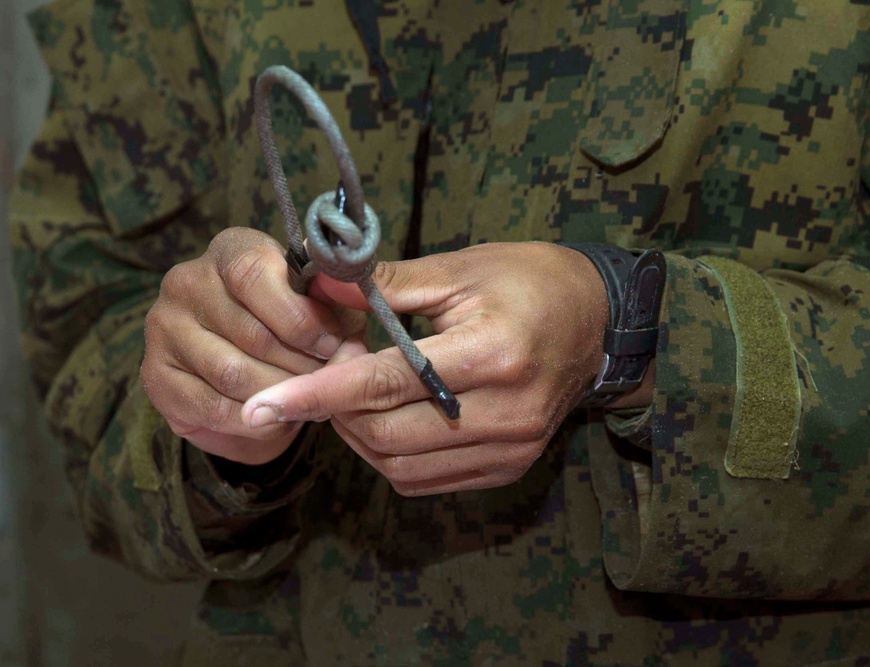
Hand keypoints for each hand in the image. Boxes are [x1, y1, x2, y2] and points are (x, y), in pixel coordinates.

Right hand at [141, 227, 365, 463]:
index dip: (300, 316)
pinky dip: (254, 418)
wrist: (257, 378)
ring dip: (280, 394)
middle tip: (327, 383)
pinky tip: (276, 417)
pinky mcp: (155, 375)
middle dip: (300, 365)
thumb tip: (345, 342)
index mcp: (231, 251)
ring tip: (306, 401)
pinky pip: (213, 406)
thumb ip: (339, 315)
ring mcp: (164, 327)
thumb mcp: (328, 310)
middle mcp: (187, 281)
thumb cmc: (299, 331)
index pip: (256, 274)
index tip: (331, 344)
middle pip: (250, 331)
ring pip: (232, 372)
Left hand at [240, 241, 611, 494]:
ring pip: (400, 466)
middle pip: (388, 433)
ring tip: (350, 397)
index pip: (388, 382)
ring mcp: (512, 448)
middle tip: (320, 376)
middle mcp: (508, 410)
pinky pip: (425, 480)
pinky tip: (385, 419)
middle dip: (335, 412)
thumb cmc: (526, 281)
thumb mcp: (458, 269)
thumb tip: (314, 284)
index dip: (318, 394)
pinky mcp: (510, 468)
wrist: (595, 322)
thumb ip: (385, 285)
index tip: (261, 405)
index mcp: (495, 350)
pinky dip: (389, 455)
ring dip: (358, 436)